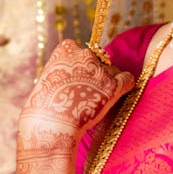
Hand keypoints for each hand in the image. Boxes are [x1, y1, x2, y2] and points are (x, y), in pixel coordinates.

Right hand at [15, 40, 133, 173]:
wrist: (51, 125)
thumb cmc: (45, 106)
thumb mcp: (49, 78)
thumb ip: (66, 70)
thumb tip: (81, 75)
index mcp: (66, 48)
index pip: (80, 51)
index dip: (79, 66)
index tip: (75, 78)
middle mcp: (85, 54)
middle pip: (97, 60)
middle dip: (93, 74)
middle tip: (85, 92)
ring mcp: (100, 70)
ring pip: (112, 71)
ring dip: (106, 83)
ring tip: (93, 100)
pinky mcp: (113, 87)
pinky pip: (127, 80)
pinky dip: (126, 85)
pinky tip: (121, 92)